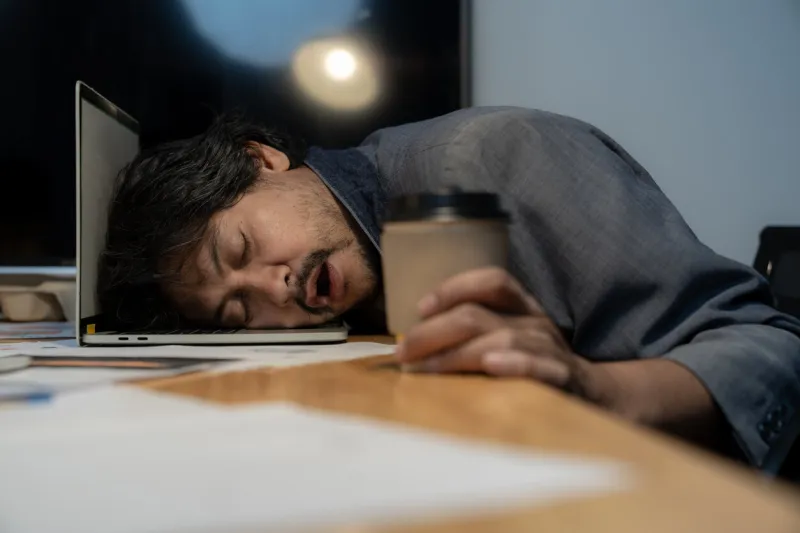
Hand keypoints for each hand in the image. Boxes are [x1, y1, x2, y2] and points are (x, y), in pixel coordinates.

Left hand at [395, 267, 590, 393]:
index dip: (454, 288)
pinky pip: (539, 366)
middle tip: (403, 353)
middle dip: (433, 332)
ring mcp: (550, 348)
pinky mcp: (563, 377)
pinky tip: (490, 366)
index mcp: (521, 307)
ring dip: (456, 355)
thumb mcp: (508, 339)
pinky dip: (514, 363)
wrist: (596, 394)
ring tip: (425, 369)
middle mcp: (535, 321)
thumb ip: (473, 334)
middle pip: (478, 315)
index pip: (492, 280)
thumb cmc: (535, 365)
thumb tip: (414, 340)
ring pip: (501, 339)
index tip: (420, 309)